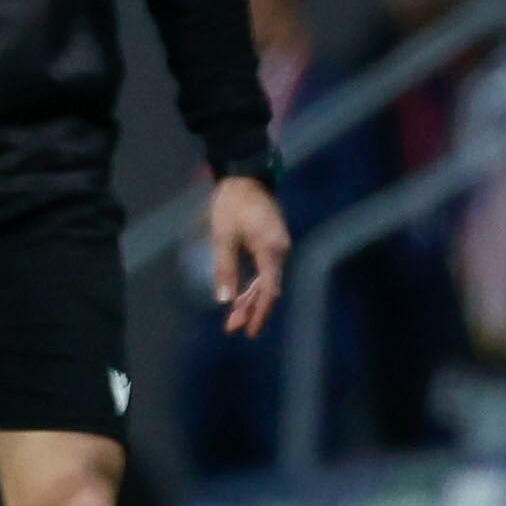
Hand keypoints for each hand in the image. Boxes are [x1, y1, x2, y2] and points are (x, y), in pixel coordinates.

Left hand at [209, 176, 290, 337]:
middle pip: (269, 288)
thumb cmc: (232, 203)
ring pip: (268, 280)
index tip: (247, 330)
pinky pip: (267, 270)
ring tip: (234, 317)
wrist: (245, 175)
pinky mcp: (274, 242)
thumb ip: (225, 268)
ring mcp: (279, 246)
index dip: (258, 312)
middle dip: (252, 309)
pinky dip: (255, 285)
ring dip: (252, 299)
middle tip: (232, 327)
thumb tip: (224, 300)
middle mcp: (281, 250)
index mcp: (271, 249)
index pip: (268, 290)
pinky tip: (243, 295)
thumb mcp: (224, 235)